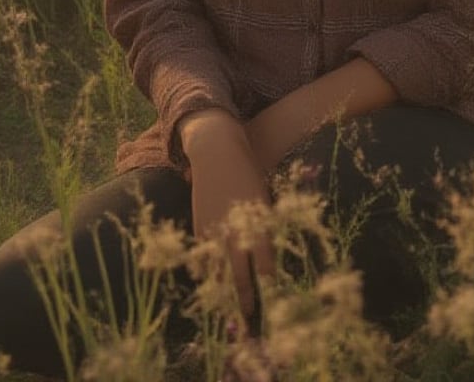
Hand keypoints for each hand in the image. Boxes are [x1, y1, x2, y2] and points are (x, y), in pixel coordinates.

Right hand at [181, 110, 274, 319]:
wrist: (218, 152)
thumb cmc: (249, 172)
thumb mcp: (264, 198)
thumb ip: (265, 226)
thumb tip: (269, 257)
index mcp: (257, 222)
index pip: (265, 265)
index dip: (268, 287)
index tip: (273, 304)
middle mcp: (235, 231)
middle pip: (240, 276)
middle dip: (245, 300)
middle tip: (248, 321)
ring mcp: (214, 230)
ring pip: (218, 272)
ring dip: (222, 293)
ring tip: (226, 313)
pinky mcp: (200, 226)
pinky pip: (202, 257)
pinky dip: (205, 273)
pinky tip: (207, 285)